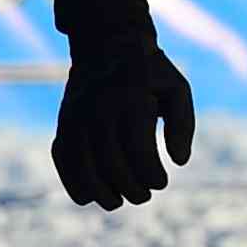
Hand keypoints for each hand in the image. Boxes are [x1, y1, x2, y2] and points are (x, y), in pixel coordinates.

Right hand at [54, 46, 195, 209]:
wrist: (108, 44)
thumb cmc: (151, 73)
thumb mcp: (177, 90)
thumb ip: (183, 125)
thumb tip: (179, 162)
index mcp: (130, 98)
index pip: (137, 149)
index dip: (150, 174)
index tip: (161, 183)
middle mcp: (98, 108)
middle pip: (110, 163)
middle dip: (130, 188)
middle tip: (144, 196)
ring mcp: (76, 116)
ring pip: (82, 165)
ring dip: (100, 193)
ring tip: (118, 201)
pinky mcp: (63, 123)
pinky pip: (62, 159)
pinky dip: (73, 182)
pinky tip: (89, 197)